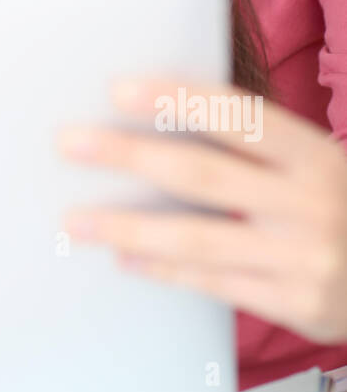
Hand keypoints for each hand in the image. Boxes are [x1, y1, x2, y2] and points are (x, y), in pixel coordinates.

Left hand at [57, 77, 346, 342]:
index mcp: (312, 153)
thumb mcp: (311, 163)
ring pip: (198, 239)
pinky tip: (126, 259)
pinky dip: (165, 270)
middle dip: (130, 157)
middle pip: (203, 175)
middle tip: (71, 145)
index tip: (118, 89)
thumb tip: (153, 122)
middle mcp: (309, 201)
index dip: (176, 99)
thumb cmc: (337, 204)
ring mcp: (304, 256)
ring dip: (129, 228)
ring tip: (77, 221)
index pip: (236, 116)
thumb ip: (251, 147)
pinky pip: (215, 283)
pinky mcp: (297, 303)